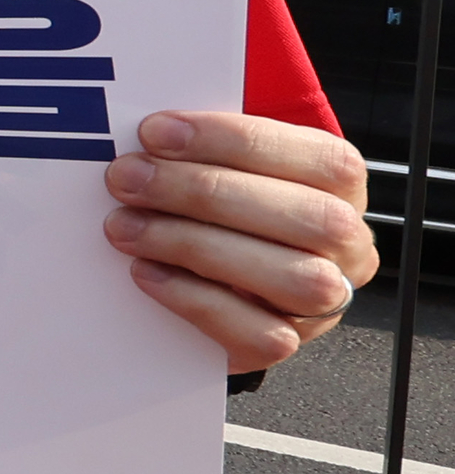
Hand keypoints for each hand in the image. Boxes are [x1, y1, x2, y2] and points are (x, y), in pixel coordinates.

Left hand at [104, 110, 376, 370]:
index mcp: (339, 187)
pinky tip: (146, 272)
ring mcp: (324, 302)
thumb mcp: (216, 164)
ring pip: (294, 278)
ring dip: (196, 245)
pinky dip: (195, 300)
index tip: (157, 132)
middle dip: (205, 191)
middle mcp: (346, 245)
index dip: (236, 141)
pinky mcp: (284, 345)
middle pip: (309, 217)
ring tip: (126, 227)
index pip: (321, 158)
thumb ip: (205, 145)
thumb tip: (151, 128)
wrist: (196, 291)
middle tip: (128, 179)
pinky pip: (259, 334)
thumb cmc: (211, 210)